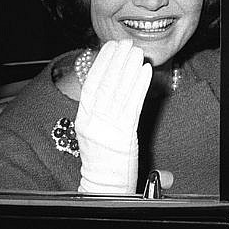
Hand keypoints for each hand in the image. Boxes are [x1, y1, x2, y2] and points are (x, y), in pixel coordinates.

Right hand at [75, 39, 151, 192]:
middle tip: (125, 42)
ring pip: (119, 92)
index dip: (101, 64)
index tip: (109, 47)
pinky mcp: (124, 136)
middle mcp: (93, 121)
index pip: (91, 85)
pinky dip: (139, 87)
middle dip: (116, 61)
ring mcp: (108, 128)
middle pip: (106, 84)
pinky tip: (144, 71)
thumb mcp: (93, 132)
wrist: (102, 186)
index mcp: (83, 118)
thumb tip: (111, 87)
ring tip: (136, 51)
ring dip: (128, 68)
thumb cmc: (100, 160)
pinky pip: (133, 106)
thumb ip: (99, 110)